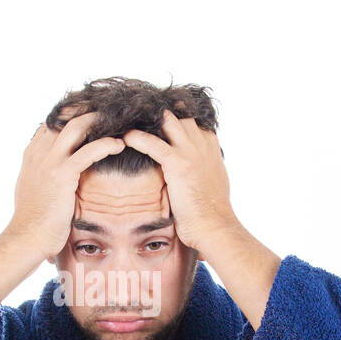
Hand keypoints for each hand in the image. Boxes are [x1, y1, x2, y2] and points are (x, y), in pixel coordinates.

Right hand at [8, 108, 124, 259]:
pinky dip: (105, 144)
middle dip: (88, 108)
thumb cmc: (32, 219)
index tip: (93, 109)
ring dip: (98, 120)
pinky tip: (119, 144)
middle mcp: (39, 152)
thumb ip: (41, 171)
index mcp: (32, 153)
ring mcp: (49, 162)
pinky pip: (88, 151)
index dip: (73, 112)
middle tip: (110, 108)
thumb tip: (52, 168)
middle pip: (64, 116)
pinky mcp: (62, 175)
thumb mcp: (32, 187)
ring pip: (76, 126)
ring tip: (118, 121)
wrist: (26, 237)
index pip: (53, 121)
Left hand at [121, 109, 236, 252]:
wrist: (214, 226)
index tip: (160, 118)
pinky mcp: (178, 164)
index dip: (177, 116)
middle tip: (140, 113)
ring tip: (131, 120)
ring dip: (149, 120)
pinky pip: (153, 143)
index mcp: (210, 148)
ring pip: (168, 121)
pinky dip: (138, 138)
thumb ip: (205, 166)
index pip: (193, 121)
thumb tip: (198, 166)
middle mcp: (202, 145)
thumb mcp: (214, 180)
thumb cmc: (212, 210)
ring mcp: (191, 152)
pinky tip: (126, 137)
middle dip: (161, 112)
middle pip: (181, 115)